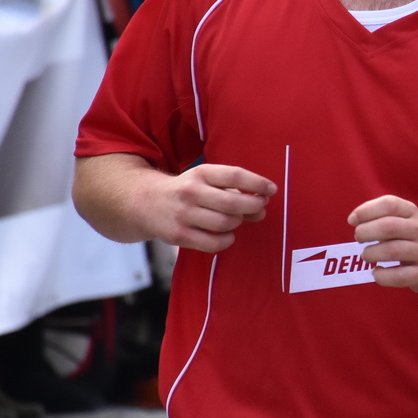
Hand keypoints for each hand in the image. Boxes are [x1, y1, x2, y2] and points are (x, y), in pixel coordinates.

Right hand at [140, 164, 275, 252]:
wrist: (146, 202)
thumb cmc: (188, 191)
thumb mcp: (206, 181)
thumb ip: (234, 191)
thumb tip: (262, 209)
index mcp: (200, 173)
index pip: (235, 175)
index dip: (257, 183)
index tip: (271, 190)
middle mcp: (190, 192)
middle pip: (233, 203)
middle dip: (253, 206)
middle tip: (259, 208)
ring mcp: (183, 214)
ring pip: (225, 223)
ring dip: (238, 223)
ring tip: (235, 219)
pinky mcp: (178, 235)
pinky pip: (214, 243)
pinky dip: (227, 240)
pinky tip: (227, 235)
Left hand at [349, 195, 417, 293]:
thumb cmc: (414, 237)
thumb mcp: (404, 219)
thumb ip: (381, 216)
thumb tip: (354, 220)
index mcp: (412, 212)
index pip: (389, 204)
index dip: (366, 211)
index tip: (352, 220)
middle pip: (389, 226)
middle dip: (365, 232)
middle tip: (358, 238)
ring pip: (393, 251)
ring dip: (372, 254)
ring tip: (367, 256)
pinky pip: (399, 276)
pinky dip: (382, 276)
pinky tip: (377, 273)